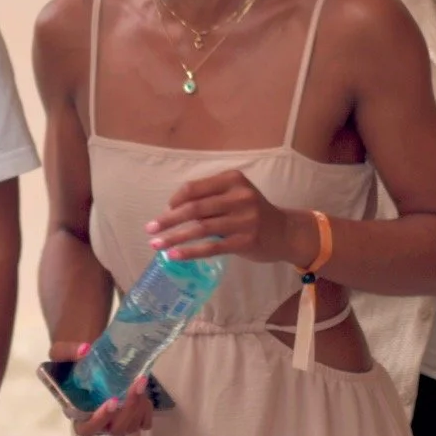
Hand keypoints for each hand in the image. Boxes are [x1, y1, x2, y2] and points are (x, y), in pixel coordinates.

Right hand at [49, 341, 154, 435]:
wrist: (87, 358)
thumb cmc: (70, 362)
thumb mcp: (60, 352)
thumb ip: (67, 351)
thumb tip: (84, 350)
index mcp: (77, 412)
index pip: (86, 429)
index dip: (100, 420)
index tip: (112, 401)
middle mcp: (96, 422)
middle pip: (114, 429)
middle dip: (128, 409)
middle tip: (136, 386)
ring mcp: (114, 421)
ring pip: (129, 427)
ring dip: (139, 408)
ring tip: (141, 383)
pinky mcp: (128, 417)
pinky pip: (141, 423)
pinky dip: (146, 411)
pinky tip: (144, 395)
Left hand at [144, 169, 295, 263]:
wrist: (285, 231)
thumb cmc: (253, 212)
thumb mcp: (236, 195)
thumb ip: (210, 198)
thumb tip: (172, 210)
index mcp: (233, 180)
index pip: (194, 188)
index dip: (175, 200)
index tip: (165, 211)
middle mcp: (239, 197)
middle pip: (194, 208)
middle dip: (168, 220)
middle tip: (150, 229)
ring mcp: (244, 219)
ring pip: (200, 228)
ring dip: (174, 237)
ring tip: (156, 245)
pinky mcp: (245, 241)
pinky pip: (211, 247)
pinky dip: (190, 251)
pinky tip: (174, 255)